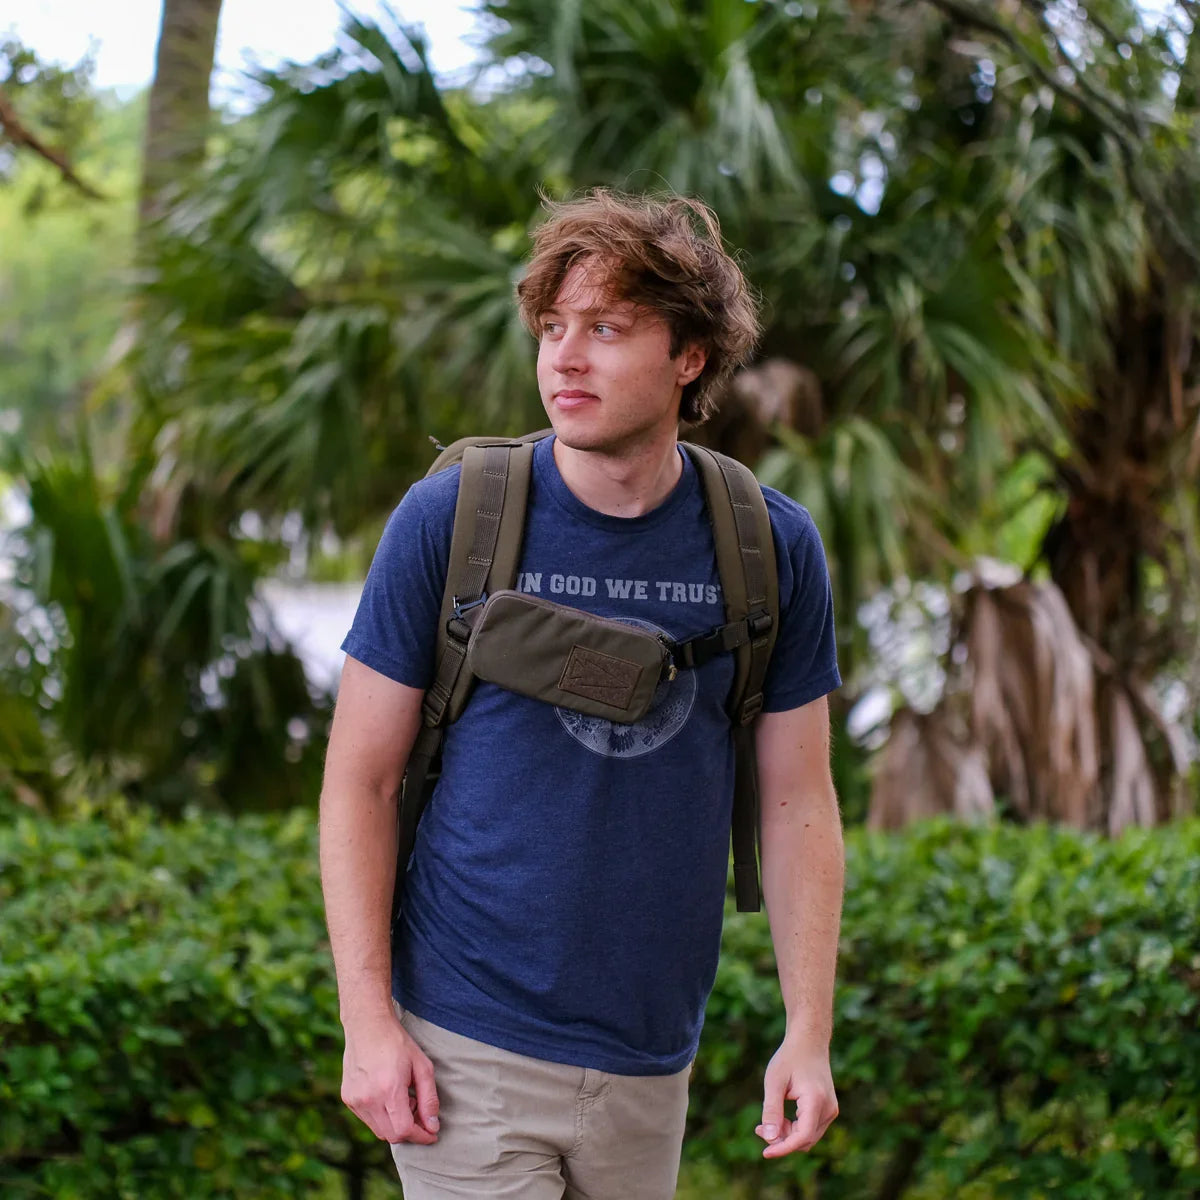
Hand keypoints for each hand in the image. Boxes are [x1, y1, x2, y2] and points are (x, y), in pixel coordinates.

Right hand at [340, 1012, 440, 1144]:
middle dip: (410, 1130)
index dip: (421, 1136)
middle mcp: (368, 1099)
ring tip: (403, 1098)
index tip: (432, 1134)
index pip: (404, 1130)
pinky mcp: (348, 1099)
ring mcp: (355, 1100)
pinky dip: (382, 1116)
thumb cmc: (398, 1043)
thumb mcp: (422, 1066)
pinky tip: (388, 1094)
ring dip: (395, 1123)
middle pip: (392, 1135)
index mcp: (388, 1089)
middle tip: (418, 1108)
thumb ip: (429, 1099)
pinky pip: (368, 1119)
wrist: (367, 1025)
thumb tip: (433, 1127)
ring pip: (379, 1130)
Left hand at [755, 1038, 837, 1158]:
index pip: (802, 1136)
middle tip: (758, 1129)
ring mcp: (831, 1110)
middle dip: (782, 1140)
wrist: (809, 1042)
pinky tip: (780, 1119)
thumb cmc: (789, 1058)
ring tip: (766, 1123)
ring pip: (808, 1137)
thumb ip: (771, 1110)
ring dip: (787, 1135)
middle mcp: (828, 1109)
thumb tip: (769, 1139)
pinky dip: (795, 1129)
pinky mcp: (828, 1110)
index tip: (765, 1153)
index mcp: (816, 1100)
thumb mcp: (774, 1081)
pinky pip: (811, 1129)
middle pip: (805, 1139)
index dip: (783, 1148)